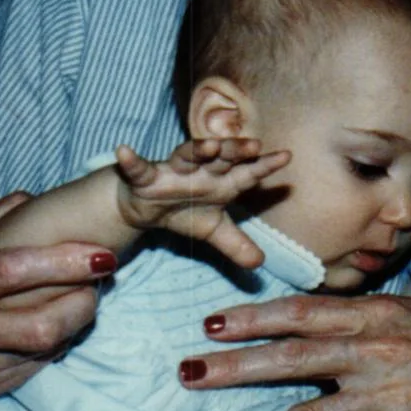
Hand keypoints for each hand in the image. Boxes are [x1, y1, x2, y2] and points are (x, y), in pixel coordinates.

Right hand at [0, 192, 110, 399]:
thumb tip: (37, 197)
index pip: (12, 273)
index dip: (63, 263)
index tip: (100, 253)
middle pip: (39, 326)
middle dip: (84, 302)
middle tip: (101, 278)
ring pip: (44, 351)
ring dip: (76, 321)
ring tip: (86, 294)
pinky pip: (34, 368)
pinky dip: (56, 343)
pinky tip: (58, 321)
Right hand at [114, 139, 288, 267]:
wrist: (147, 208)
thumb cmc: (185, 210)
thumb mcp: (213, 231)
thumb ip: (237, 245)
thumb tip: (261, 264)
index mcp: (221, 182)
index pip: (247, 173)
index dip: (265, 165)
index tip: (286, 156)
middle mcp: (201, 171)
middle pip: (221, 158)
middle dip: (235, 150)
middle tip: (254, 146)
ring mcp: (173, 171)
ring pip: (187, 156)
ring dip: (196, 149)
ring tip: (208, 145)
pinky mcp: (146, 177)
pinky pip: (138, 168)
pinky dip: (131, 160)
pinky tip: (124, 150)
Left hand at [179, 294, 410, 410]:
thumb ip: (372, 310)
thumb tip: (332, 306)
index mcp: (376, 315)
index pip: (301, 312)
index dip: (253, 318)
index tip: (212, 322)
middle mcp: (373, 352)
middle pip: (288, 358)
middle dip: (232, 367)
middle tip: (187, 371)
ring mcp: (384, 399)